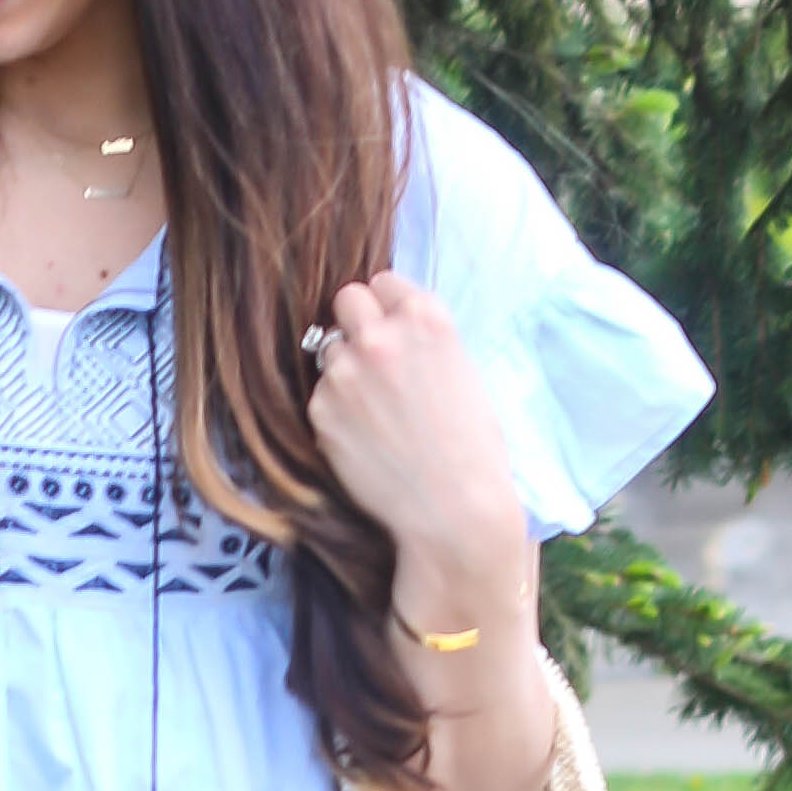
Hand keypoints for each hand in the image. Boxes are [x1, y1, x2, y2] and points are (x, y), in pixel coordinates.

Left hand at [305, 271, 529, 602]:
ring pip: (329, 349)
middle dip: (356, 323)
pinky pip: (320, 395)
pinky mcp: (322, 410)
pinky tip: (365, 438)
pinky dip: (335, 412)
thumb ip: (422, 342)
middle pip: (346, 299)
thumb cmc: (471, 448)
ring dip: (344, 368)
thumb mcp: (462, 372)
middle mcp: (381, 335)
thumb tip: (390, 328)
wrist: (453, 509)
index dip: (387, 307)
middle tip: (372, 357)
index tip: (392, 329)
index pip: (384, 281)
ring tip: (373, 409)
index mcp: (426, 317)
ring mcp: (346, 371)